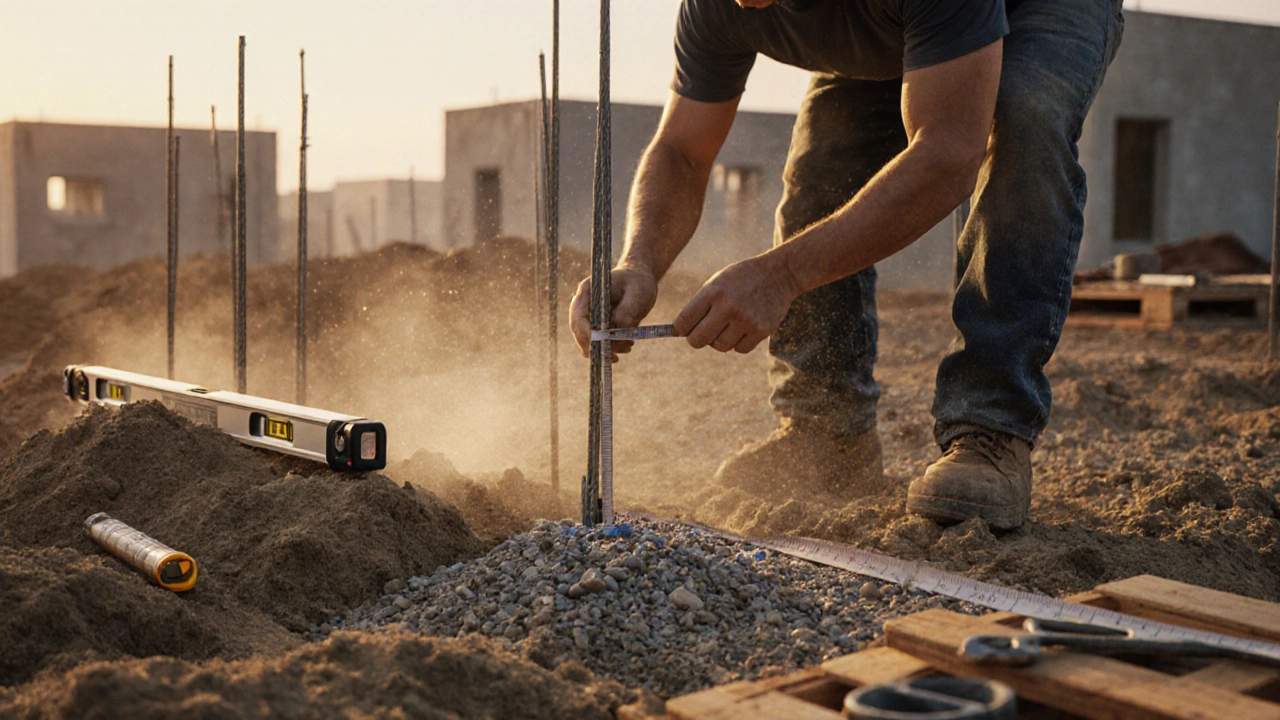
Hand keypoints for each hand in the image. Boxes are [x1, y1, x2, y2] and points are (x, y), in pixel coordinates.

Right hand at [569, 265, 658, 358]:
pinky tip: (627, 345)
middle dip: (595, 347)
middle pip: (579, 332)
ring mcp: (588, 316)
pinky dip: (611, 348)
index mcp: (588, 291)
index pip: (578, 317)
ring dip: (606, 349)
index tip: (602, 344)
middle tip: (615, 357)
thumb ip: (627, 311)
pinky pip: (598, 342)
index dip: (587, 334)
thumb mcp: (638, 293)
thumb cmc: (638, 282)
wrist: (639, 279)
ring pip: (588, 340)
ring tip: (628, 345)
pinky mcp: (597, 325)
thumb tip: (617, 332)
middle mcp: (583, 305)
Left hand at [673, 253, 799, 352]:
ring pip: (720, 347)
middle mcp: (729, 307)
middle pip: (699, 340)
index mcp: (713, 292)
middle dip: (695, 339)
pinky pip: (740, 349)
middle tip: (700, 335)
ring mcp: (747, 320)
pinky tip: (742, 329)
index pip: (684, 322)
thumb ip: (700, 305)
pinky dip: (738, 343)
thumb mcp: (717, 282)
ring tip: (726, 326)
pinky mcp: (762, 330)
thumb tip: (681, 332)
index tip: (682, 330)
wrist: (779, 274)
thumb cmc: (741, 279)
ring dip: (719, 341)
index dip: (679, 330)